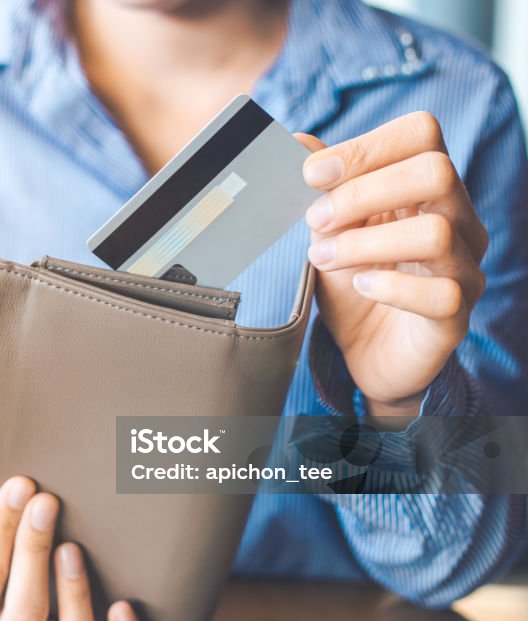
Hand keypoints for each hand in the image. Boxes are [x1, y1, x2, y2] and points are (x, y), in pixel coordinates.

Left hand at [295, 112, 486, 417]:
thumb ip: (320, 186)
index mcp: (426, 187)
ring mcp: (463, 267)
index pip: (421, 133)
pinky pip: (442, 295)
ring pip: (436, 234)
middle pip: (437, 172)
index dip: (365, 146)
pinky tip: (362, 287)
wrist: (364, 348)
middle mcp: (458, 219)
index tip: (311, 174)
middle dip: (363, 193)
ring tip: (321, 259)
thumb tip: (295, 140)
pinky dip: (392, 289)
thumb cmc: (353, 279)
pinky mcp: (456, 315)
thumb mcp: (329, 228)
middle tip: (315, 220)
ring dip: (364, 244)